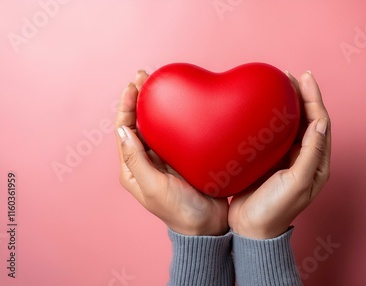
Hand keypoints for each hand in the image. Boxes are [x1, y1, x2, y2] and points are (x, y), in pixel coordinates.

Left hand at [115, 70, 228, 235]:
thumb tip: (122, 129)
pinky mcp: (182, 158)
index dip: (126, 106)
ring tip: (159, 84)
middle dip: (139, 99)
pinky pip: (175, 133)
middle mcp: (145, 161)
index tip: (133, 85)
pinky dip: (175, 116)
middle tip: (146, 76)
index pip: (124, 131)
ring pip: (156, 126)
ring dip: (156, 105)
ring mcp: (164, 159)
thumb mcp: (154, 186)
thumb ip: (137, 159)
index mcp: (132, 168)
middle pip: (138, 124)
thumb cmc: (179, 211)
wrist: (208, 225)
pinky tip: (181, 105)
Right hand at [228, 71, 330, 238]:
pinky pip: (274, 133)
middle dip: (301, 96)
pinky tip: (264, 108)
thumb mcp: (297, 182)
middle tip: (290, 76)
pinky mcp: (270, 160)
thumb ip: (310, 153)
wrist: (250, 228)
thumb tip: (320, 122)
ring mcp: (287, 158)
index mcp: (316, 163)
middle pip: (307, 120)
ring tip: (280, 85)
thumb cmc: (275, 209)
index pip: (319, 123)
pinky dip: (272, 118)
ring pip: (291, 124)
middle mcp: (305, 157)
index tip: (305, 78)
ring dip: (287, 105)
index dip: (313, 99)